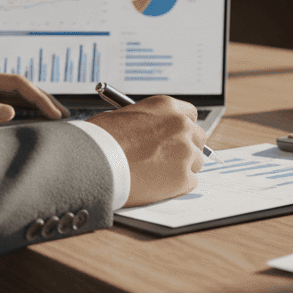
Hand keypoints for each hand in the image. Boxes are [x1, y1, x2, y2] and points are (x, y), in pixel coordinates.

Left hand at [0, 68, 68, 127]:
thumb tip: (11, 112)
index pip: (19, 84)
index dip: (40, 98)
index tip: (55, 114)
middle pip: (22, 87)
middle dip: (44, 100)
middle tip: (63, 116)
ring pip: (15, 94)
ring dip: (34, 105)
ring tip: (53, 117)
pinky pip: (5, 102)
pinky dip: (21, 109)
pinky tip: (29, 119)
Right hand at [88, 95, 205, 206]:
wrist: (93, 162)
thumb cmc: (101, 140)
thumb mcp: (125, 116)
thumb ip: (149, 122)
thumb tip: (154, 132)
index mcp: (167, 107)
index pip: (190, 114)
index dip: (182, 127)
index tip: (175, 136)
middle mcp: (181, 126)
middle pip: (199, 137)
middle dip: (186, 147)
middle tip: (168, 158)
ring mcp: (185, 152)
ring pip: (197, 161)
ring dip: (182, 167)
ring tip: (157, 173)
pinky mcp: (183, 178)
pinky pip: (190, 182)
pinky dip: (177, 186)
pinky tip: (157, 185)